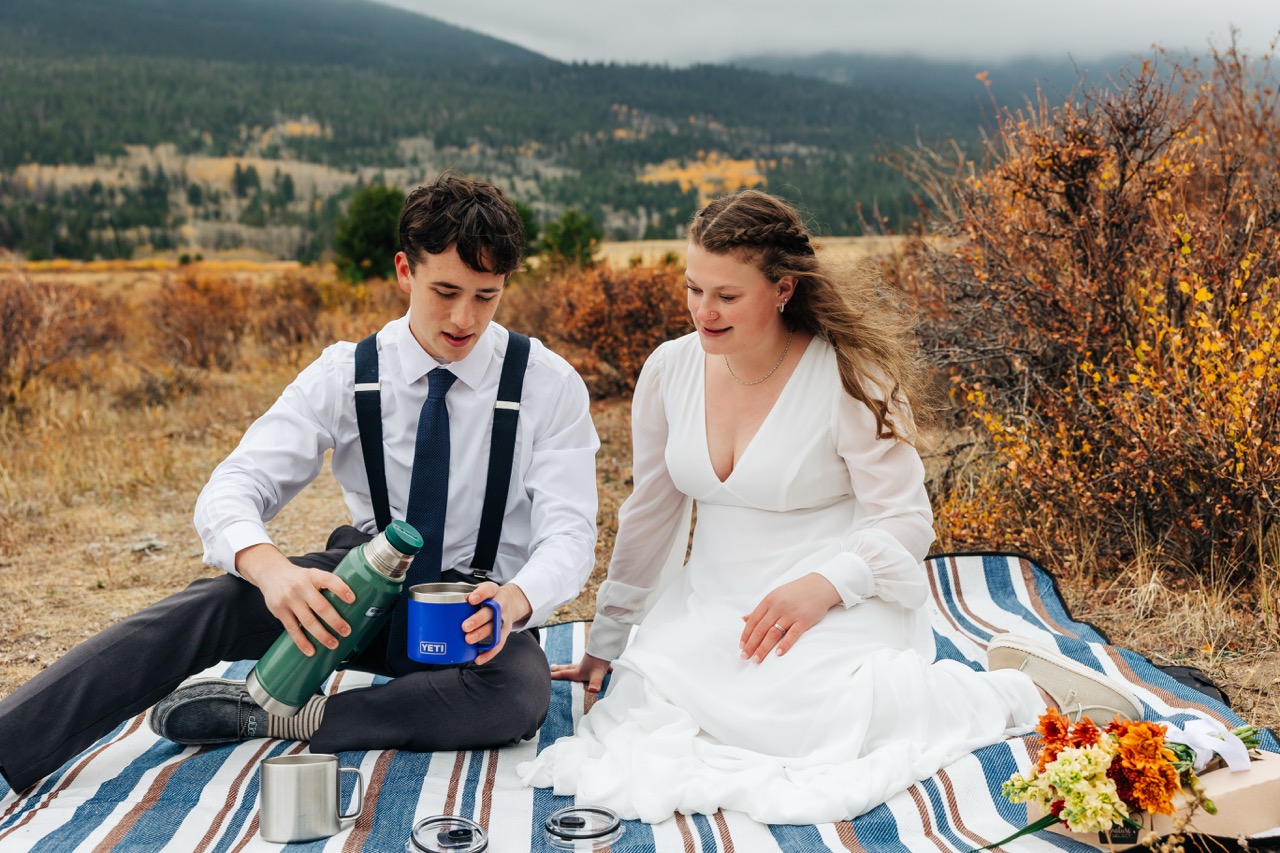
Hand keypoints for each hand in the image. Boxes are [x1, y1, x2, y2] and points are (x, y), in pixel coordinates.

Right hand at [236, 543, 354, 656]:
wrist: (270, 574)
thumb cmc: (299, 578)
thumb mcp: (312, 575)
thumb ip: (326, 586)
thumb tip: (350, 605)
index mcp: (313, 575)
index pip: (329, 580)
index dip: (341, 589)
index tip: (352, 599)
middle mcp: (301, 587)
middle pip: (320, 606)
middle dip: (335, 621)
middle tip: (346, 631)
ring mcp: (289, 599)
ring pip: (307, 621)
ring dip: (322, 635)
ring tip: (333, 644)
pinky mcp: (279, 611)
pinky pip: (292, 629)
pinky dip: (302, 642)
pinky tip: (311, 651)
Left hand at [463, 581, 532, 665]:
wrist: (511, 603)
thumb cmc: (490, 597)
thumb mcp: (482, 589)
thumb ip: (466, 590)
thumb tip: (448, 595)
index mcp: (494, 591)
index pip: (489, 590)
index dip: (481, 594)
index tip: (470, 599)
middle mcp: (501, 605)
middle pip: (492, 612)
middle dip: (478, 619)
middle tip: (465, 626)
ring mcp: (504, 619)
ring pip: (495, 628)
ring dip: (481, 635)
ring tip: (468, 640)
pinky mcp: (505, 632)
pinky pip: (499, 644)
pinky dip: (489, 653)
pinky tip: (478, 658)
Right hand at [550, 653, 611, 693]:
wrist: (607, 646)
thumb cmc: (600, 662)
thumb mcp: (597, 675)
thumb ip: (595, 684)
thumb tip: (593, 690)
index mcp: (579, 672)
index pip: (565, 674)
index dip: (556, 676)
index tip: (547, 676)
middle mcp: (582, 667)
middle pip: (568, 667)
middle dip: (560, 669)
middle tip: (552, 667)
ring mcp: (588, 663)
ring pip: (578, 665)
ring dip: (572, 666)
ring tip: (569, 667)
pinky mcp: (596, 660)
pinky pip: (591, 664)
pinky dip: (590, 665)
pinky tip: (597, 667)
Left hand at [739, 572, 841, 663]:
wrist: (819, 586)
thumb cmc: (794, 593)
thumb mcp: (775, 596)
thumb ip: (760, 610)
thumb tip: (743, 619)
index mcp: (769, 601)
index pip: (753, 620)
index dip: (746, 635)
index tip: (741, 647)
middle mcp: (778, 607)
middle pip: (761, 629)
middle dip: (751, 645)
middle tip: (744, 657)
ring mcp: (791, 614)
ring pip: (773, 633)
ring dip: (763, 648)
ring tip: (756, 660)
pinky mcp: (804, 620)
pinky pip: (792, 634)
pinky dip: (784, 644)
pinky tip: (778, 654)